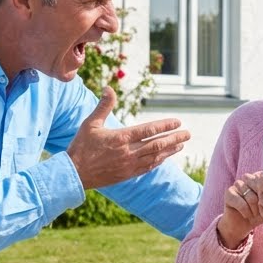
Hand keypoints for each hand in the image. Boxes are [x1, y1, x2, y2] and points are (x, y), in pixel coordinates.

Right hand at [66, 87, 189, 188]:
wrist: (74, 174)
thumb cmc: (81, 147)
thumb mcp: (90, 123)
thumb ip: (103, 106)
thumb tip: (109, 88)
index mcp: (121, 138)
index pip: (148, 130)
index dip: (165, 126)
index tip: (177, 122)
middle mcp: (128, 152)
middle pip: (157, 144)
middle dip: (174, 138)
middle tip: (188, 133)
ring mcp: (129, 165)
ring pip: (155, 157)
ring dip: (170, 150)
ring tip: (181, 144)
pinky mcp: (127, 175)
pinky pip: (148, 168)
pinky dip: (158, 161)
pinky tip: (165, 158)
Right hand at [216, 172, 262, 247]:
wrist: (242, 225)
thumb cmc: (259, 214)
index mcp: (260, 177)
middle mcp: (249, 177)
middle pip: (260, 187)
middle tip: (262, 210)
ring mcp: (238, 184)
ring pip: (251, 196)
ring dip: (254, 209)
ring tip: (254, 214)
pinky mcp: (229, 193)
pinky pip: (241, 203)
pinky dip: (246, 212)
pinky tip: (246, 215)